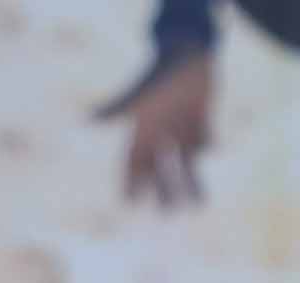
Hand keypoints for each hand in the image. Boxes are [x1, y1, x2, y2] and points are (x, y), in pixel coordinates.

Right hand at [97, 50, 214, 201]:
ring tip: (199, 205)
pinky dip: (209, 142)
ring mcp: (182, 128)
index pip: (134, 163)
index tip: (128, 204)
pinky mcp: (201, 120)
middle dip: (163, 191)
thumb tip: (87, 118)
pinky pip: (206, 139)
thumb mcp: (140, 96)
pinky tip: (212, 145)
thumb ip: (118, 109)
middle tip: (167, 214)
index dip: (131, 182)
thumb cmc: (159, 73)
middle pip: (160, 169)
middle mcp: (162, 133)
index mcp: (144, 130)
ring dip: (191, 182)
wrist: (185, 51)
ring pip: (185, 163)